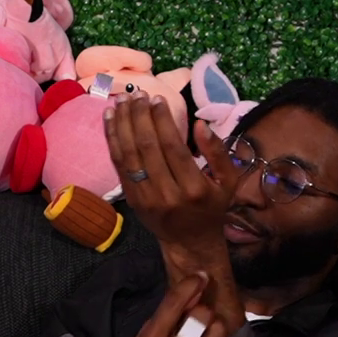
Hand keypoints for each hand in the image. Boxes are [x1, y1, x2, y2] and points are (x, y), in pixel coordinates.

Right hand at [99, 272, 236, 336]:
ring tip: (204, 334)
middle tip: (196, 317)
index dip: (191, 284)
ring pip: (218, 331)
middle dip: (201, 310)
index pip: (175, 303)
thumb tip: (191, 292)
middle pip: (202, 315)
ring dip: (213, 327)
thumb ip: (165, 318)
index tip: (201, 276)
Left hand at [106, 95, 237, 254]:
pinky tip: (110, 119)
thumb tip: (200, 123)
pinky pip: (118, 165)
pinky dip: (112, 139)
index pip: (172, 146)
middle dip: (140, 116)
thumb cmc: (211, 208)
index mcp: (193, 188)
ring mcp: (145, 198)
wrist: (190, 243)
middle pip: (147, 147)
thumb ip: (218, 152)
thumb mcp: (227, 182)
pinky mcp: (131, 199)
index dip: (162, 120)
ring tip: (120, 100)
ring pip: (128, 154)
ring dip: (122, 123)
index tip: (157, 98)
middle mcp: (167, 194)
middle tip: (137, 93)